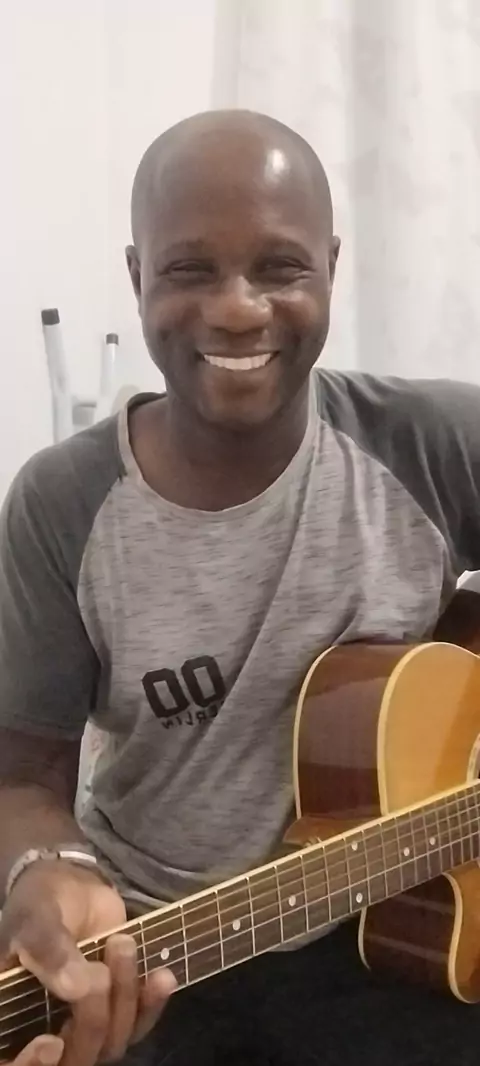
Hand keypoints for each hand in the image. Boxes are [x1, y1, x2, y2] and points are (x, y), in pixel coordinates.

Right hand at [0, 862, 175, 1064]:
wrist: (72, 885)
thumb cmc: (41, 902)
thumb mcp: (35, 917)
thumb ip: (49, 948)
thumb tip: (76, 989)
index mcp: (14, 1017)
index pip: (16, 1064)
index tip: (51, 1042)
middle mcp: (47, 1031)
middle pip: (74, 1059)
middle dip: (92, 1020)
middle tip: (100, 969)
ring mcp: (86, 1024)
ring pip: (110, 1043)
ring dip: (124, 1000)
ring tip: (122, 944)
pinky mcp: (119, 1009)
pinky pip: (140, 1023)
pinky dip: (152, 1003)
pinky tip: (163, 976)